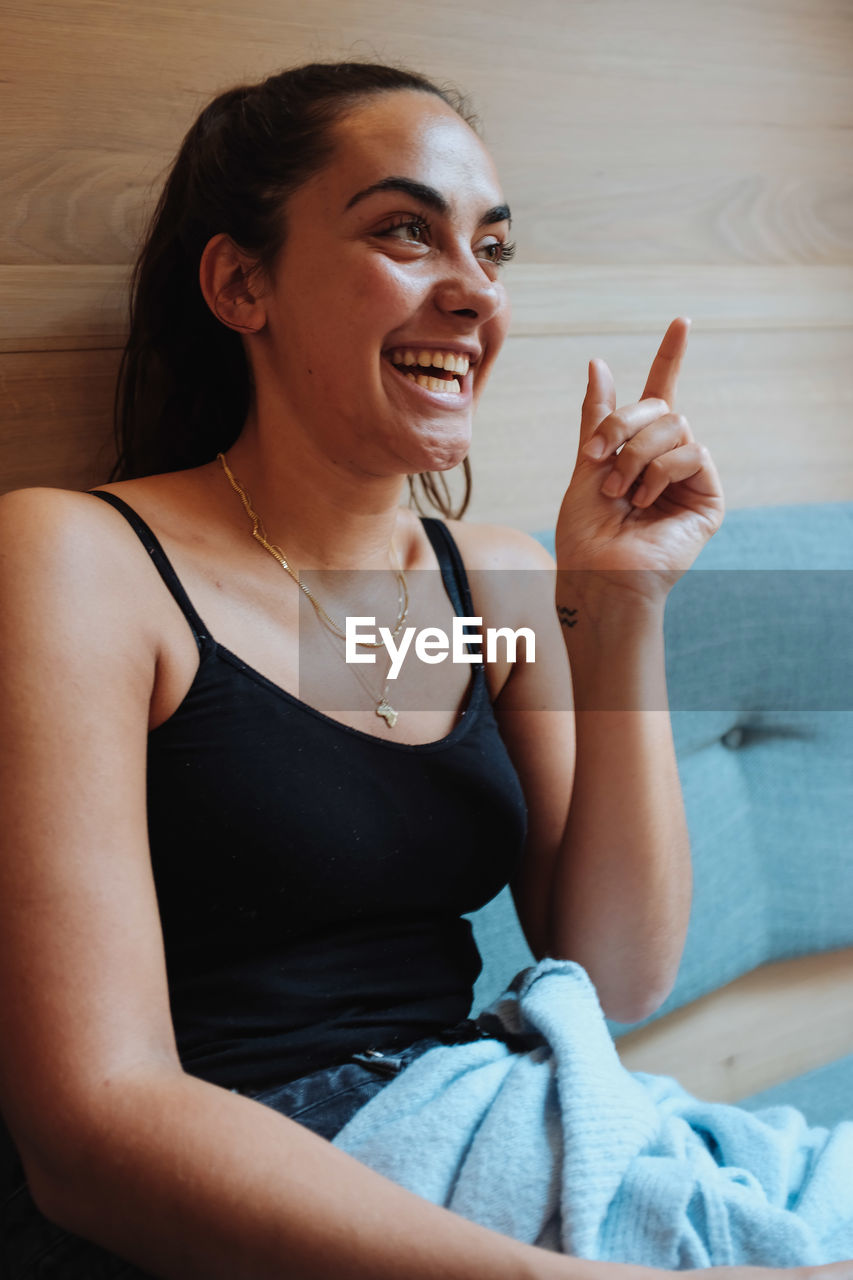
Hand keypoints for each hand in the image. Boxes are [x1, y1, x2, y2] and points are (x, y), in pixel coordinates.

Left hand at [554, 318, 724, 605]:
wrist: (597, 575)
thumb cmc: (586, 532)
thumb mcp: (585, 464)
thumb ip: (598, 416)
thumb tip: (598, 362)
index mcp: (639, 449)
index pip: (660, 394)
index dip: (669, 358)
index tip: (681, 321)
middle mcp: (668, 460)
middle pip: (661, 406)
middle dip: (623, 426)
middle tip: (597, 460)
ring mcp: (690, 478)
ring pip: (676, 426)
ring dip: (636, 455)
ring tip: (619, 492)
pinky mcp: (708, 498)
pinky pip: (693, 452)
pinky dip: (660, 471)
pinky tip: (643, 501)